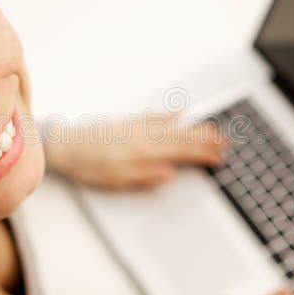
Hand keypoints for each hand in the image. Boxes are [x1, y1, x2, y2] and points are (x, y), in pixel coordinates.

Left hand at [42, 112, 227, 189]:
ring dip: (194, 128)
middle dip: (206, 140)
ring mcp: (138, 127)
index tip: (219, 158)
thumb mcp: (117, 180)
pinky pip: (155, 117)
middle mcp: (145, 135)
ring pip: (173, 126)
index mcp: (145, 151)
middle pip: (182, 137)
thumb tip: (170, 173)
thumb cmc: (90, 166)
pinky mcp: (128, 122)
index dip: (203, 155)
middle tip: (226, 144)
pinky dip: (170, 116)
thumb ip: (146, 175)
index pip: (182, 152)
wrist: (66, 144)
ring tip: (213, 130)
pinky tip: (179, 114)